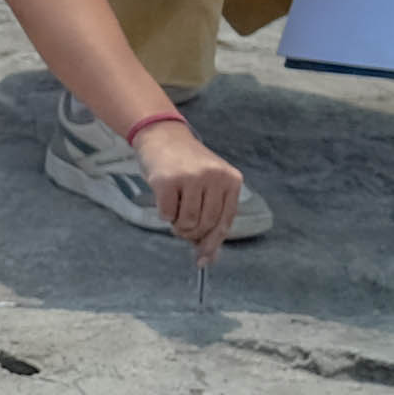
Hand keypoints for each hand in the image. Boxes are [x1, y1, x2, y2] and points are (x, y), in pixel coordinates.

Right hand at [121, 114, 246, 259]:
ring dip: (178, 224)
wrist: (162, 135)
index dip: (213, 243)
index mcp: (231, 179)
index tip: (203, 259)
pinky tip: (164, 199)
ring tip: (175, 209)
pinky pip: (167, 215)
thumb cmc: (187, 165)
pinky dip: (164, 214)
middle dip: (191, 233)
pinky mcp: (167, 181)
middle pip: (206, 225)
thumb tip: (208, 258)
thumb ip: (212, 218)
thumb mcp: (209, 185)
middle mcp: (214, 177)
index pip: (225, 222)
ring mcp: (191, 177)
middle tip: (182, 225)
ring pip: (188, 223)